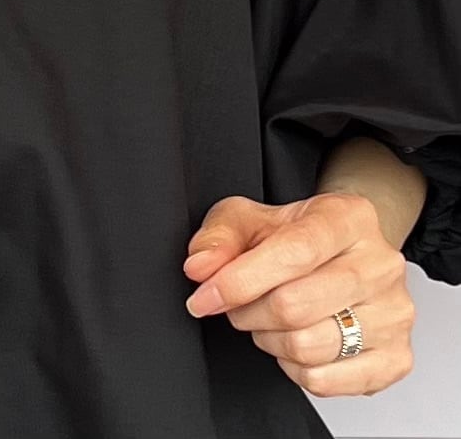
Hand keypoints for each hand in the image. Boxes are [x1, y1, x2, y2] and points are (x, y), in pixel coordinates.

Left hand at [182, 191, 416, 396]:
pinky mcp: (397, 358)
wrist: (341, 251)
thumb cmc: (293, 235)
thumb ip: (219, 238)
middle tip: (237, 305)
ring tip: (266, 320)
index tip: (204, 296)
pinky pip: (326, 381)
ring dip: (268, 340)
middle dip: (247, 312)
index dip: (238, 281)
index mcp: (348, 217)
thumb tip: (200, 267)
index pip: (292, 254)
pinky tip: (292, 341)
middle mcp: (381, 264)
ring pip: (309, 347)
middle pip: (295, 306)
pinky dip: (294, 368)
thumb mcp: (248, 219)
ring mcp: (395, 313)